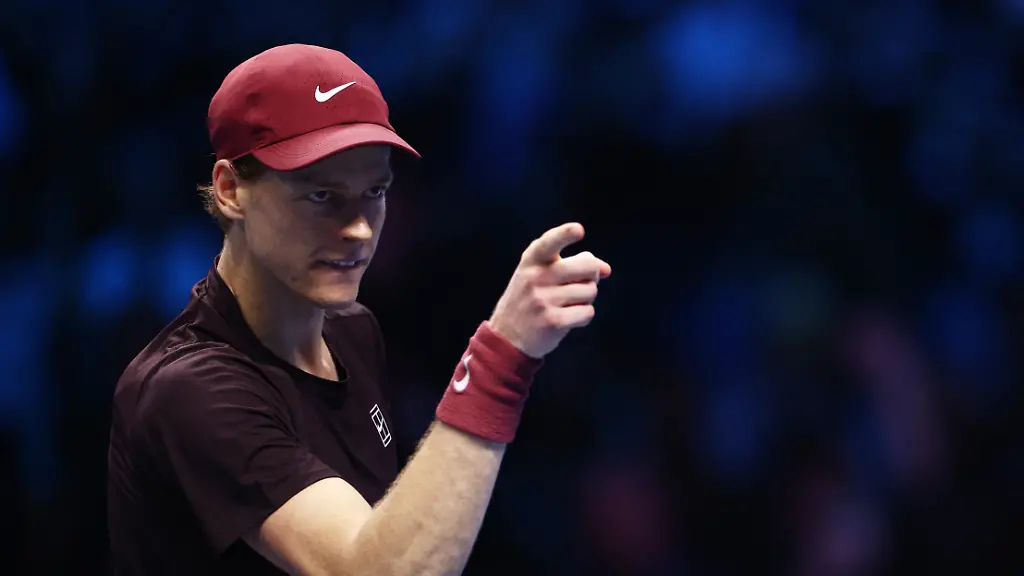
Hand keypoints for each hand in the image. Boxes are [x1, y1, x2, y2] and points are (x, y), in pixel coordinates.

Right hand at [488, 223, 611, 358]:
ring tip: (568, 304)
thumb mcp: (542, 274)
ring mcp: (543, 300)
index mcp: (532, 260)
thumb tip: (606, 269)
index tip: (578, 230)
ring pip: (590, 291)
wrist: (507, 336)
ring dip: (586, 299)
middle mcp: (536, 277)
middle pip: (587, 267)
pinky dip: (583, 316)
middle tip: (583, 283)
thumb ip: (573, 264)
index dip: (565, 234)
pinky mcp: (552, 321)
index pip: (549, 242)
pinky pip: (587, 312)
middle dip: (593, 275)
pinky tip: (568, 319)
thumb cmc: (531, 299)